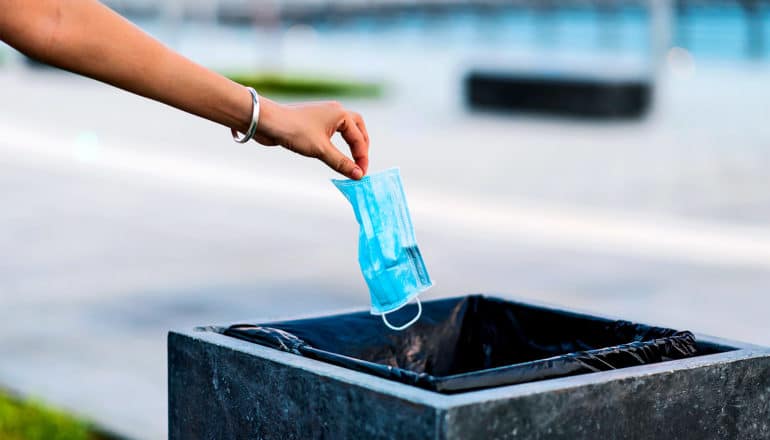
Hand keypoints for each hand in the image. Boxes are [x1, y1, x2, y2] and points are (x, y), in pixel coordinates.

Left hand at [253, 98, 369, 179]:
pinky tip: (335, 153)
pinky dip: (338, 144)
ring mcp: (324, 115)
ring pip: (346, 129)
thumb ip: (341, 163)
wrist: (267, 122)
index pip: (359, 138)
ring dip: (351, 143)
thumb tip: (358, 175)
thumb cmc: (294, 131)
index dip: (361, 158)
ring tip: (352, 160)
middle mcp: (334, 111)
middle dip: (361, 146)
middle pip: (357, 128)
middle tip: (361, 163)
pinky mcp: (313, 122)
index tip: (360, 175)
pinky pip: (333, 132)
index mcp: (340, 114)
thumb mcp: (320, 150)